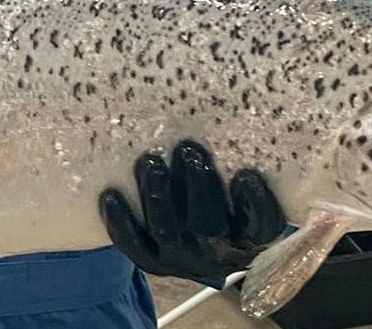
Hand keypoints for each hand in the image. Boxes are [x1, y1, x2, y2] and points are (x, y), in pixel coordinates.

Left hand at [100, 140, 284, 286]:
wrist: (199, 244)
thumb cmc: (227, 201)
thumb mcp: (244, 187)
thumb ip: (245, 163)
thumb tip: (251, 111)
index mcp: (251, 237)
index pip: (260, 225)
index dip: (254, 203)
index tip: (246, 175)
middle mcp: (219, 254)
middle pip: (208, 225)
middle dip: (197, 185)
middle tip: (189, 148)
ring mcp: (183, 260)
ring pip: (168, 231)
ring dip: (158, 196)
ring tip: (151, 162)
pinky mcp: (153, 261)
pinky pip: (134, 245)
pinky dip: (121, 222)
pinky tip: (111, 195)